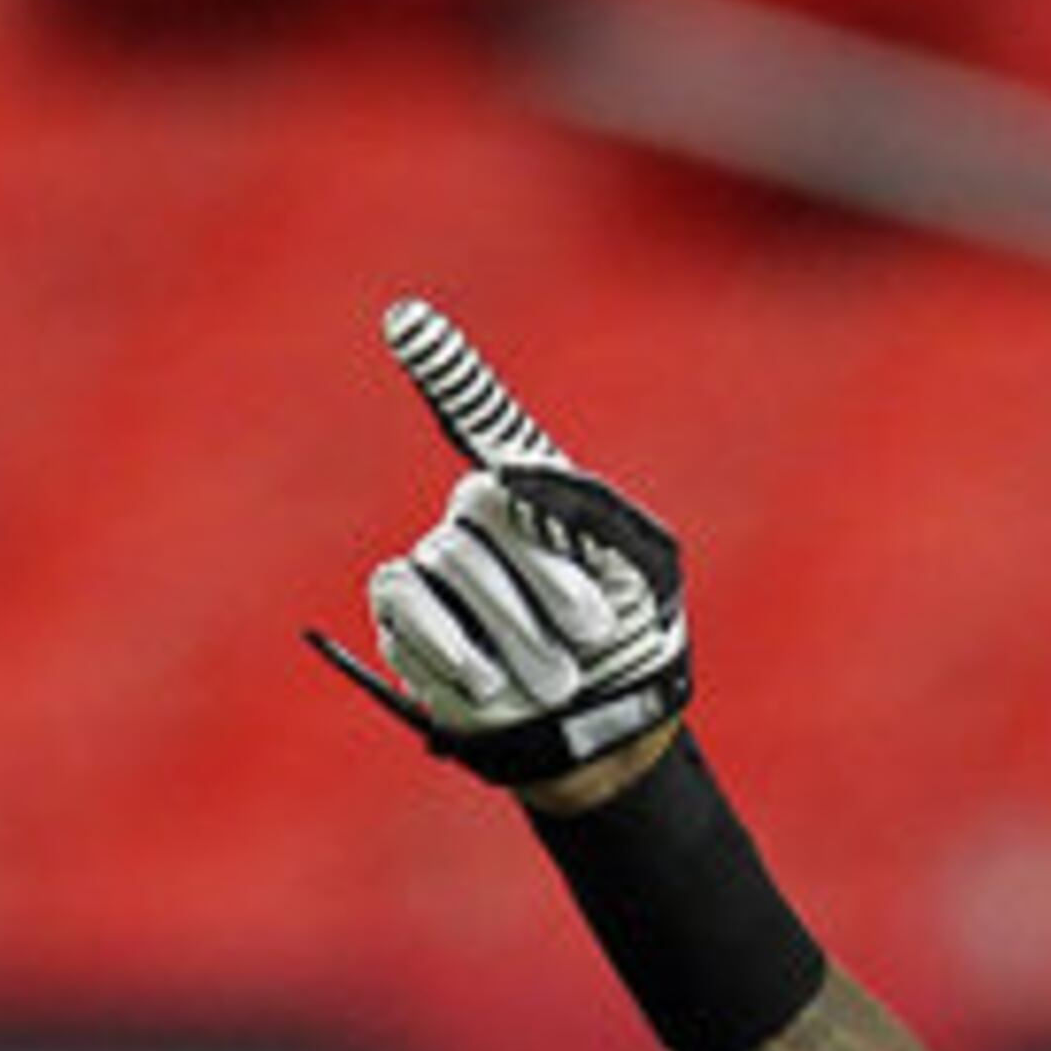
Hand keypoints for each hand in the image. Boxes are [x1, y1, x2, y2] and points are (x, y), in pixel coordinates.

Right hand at [310, 299, 693, 787]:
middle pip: (483, 508)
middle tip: (591, 637)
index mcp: (537, 493)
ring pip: (451, 561)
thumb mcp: (646, 568)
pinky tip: (485, 679)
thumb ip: (591, 507)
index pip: (481, 417)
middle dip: (546, 580)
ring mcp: (438, 566)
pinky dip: (448, 640)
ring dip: (515, 627)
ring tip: (559, 679)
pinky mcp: (406, 618)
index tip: (408, 319)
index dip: (445, 370)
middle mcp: (479, 519)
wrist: (613, 731)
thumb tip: (507, 470)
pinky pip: (404, 599)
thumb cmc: (637, 642)